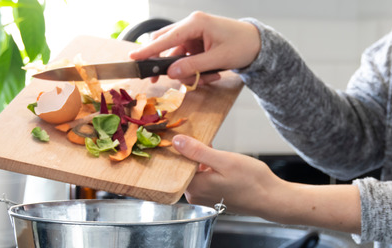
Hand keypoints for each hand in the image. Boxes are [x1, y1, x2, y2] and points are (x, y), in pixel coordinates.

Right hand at [128, 11, 260, 84]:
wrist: (257, 44)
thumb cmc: (242, 46)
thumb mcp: (218, 59)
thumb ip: (193, 66)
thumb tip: (171, 72)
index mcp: (196, 23)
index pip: (166, 38)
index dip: (149, 50)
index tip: (133, 58)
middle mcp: (192, 25)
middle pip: (166, 44)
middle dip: (164, 65)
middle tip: (155, 80)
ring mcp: (194, 34)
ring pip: (176, 55)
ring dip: (186, 71)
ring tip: (207, 78)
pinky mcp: (197, 43)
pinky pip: (186, 59)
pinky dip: (194, 70)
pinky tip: (210, 75)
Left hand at [172, 135, 362, 233]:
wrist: (271, 199)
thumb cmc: (251, 181)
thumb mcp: (224, 160)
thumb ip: (198, 151)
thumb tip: (176, 141)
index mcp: (194, 188)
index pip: (176, 165)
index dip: (179, 148)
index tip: (184, 134)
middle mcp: (195, 196)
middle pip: (185, 168)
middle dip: (192, 152)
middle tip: (204, 138)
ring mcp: (204, 198)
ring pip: (195, 172)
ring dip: (201, 159)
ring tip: (214, 148)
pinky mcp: (213, 197)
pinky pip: (204, 178)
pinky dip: (208, 167)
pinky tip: (220, 160)